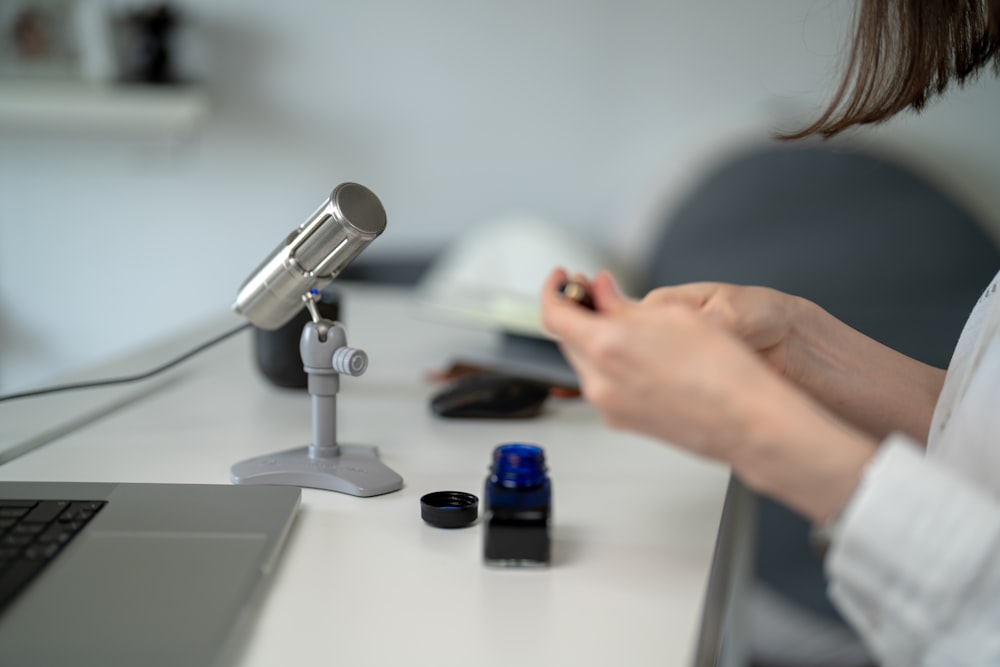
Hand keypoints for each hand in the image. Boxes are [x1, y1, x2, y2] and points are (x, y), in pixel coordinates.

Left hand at [540, 267, 874, 522]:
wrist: (747, 421)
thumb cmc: (723, 371)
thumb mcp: (672, 315)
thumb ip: (622, 303)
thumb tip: (601, 292)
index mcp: (607, 348)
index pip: (554, 314)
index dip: (554, 290)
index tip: (563, 278)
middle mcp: (600, 383)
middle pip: (567, 339)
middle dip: (579, 312)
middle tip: (599, 293)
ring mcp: (609, 407)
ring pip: (585, 362)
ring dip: (594, 338)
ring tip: (629, 322)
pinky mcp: (623, 421)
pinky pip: (603, 383)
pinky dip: (609, 362)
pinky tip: (641, 353)